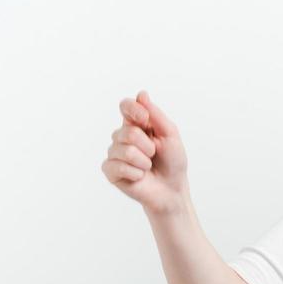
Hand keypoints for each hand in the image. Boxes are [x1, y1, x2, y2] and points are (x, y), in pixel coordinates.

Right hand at [103, 90, 189, 212]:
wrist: (172, 189)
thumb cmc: (172, 161)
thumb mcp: (170, 135)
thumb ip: (155, 115)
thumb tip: (141, 94)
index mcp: (136, 123)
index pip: (125, 106)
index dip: (133, 109)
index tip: (144, 117)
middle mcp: (122, 136)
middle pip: (128, 131)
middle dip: (148, 146)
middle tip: (154, 154)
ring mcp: (114, 153)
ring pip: (125, 151)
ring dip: (143, 162)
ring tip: (147, 167)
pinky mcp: (110, 170)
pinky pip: (118, 166)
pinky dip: (135, 173)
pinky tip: (139, 177)